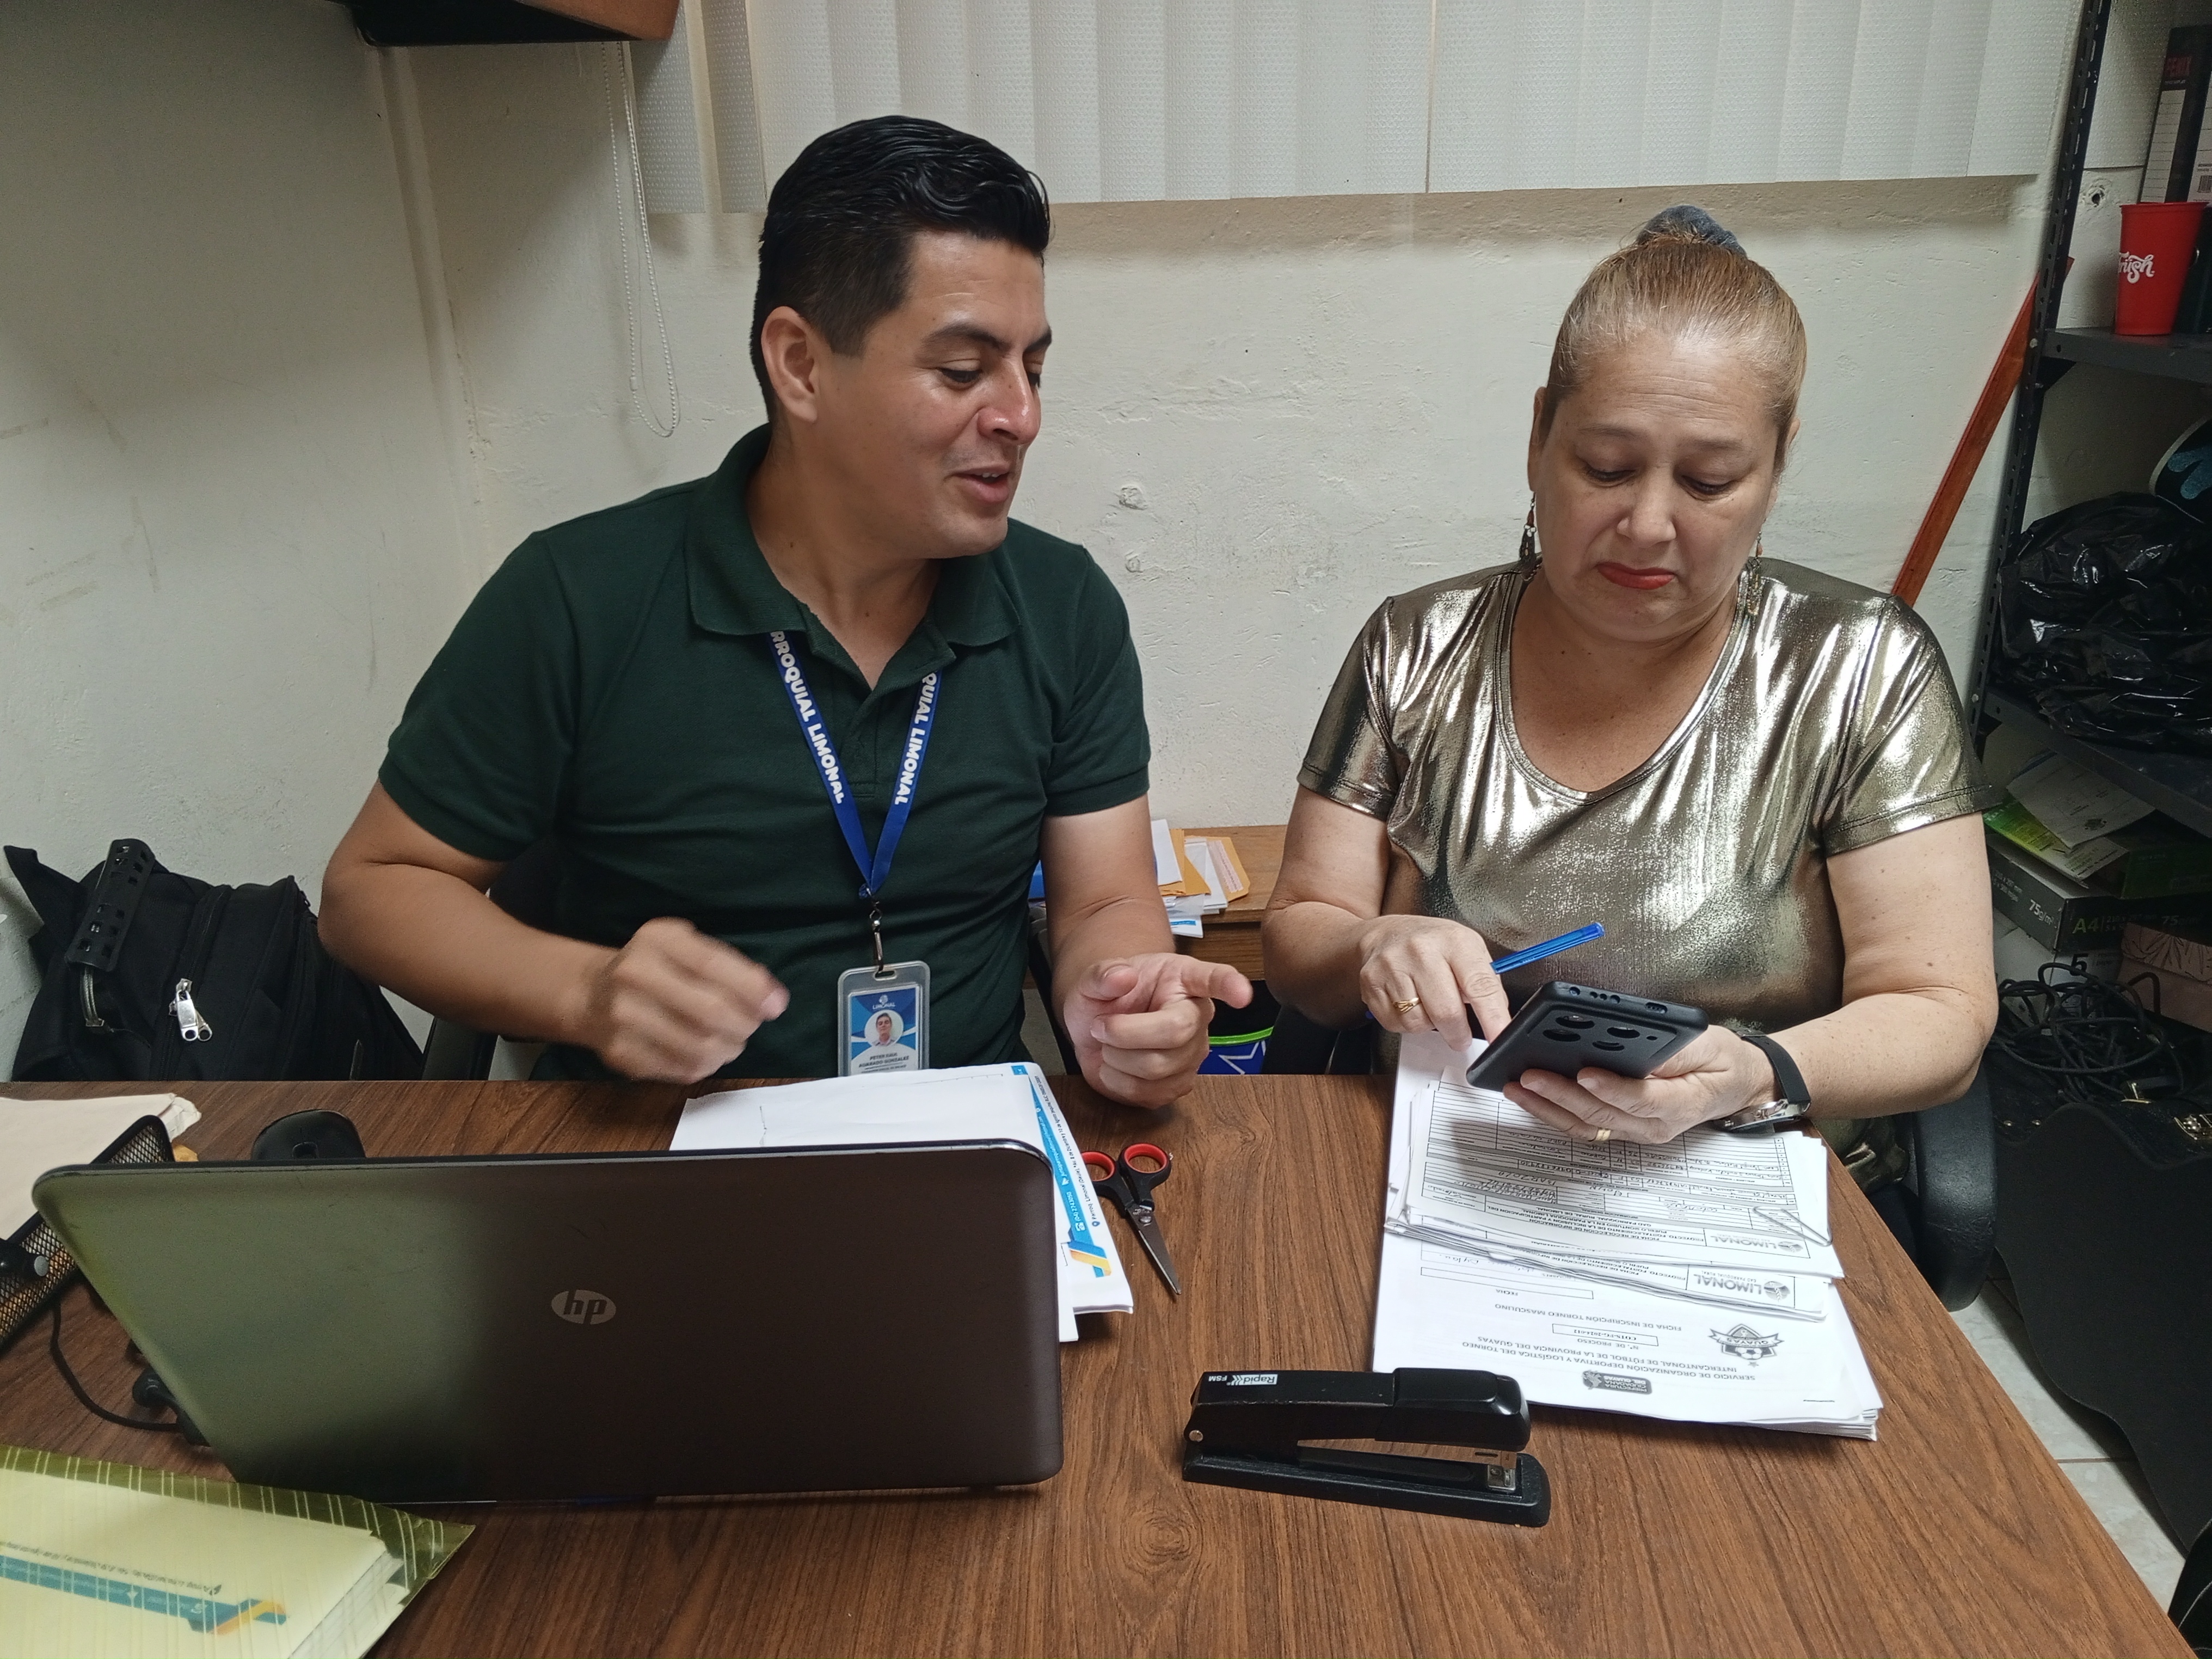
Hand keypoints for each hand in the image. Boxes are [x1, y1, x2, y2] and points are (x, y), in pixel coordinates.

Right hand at [571, 918, 788, 1082]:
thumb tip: (772, 1000)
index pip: (712, 965)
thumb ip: (728, 965)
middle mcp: (634, 974)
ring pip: (700, 1047)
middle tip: (752, 1025)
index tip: (776, 1006)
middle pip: (710, 1011)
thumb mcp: (686, 947)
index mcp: (657, 940)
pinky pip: (682, 1069)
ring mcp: (623, 1017)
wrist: (593, 994)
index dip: (752, 988)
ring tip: (731, 1040)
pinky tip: (707, 1052)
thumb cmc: (657, 967)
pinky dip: (707, 1064)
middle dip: (745, 1023)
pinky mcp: (621, 1053)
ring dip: (729, 1048)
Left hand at [1062, 954, 1252, 1108]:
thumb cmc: (1106, 997)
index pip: (1216, 979)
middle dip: (1125, 1033)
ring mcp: (1192, 1054)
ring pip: (1158, 1068)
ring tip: (1108, 1044)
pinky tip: (1115, 1065)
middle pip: (1176, 1033)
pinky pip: (1149, 1093)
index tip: (1242, 994)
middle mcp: (1197, 1016)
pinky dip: (1119, 1082)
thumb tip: (1123, 976)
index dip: (1230, 986)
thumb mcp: (1095, 978)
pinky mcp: (1179, 1084)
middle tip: (1101, 1026)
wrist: (1096, 1027)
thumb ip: (1103, 974)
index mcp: (1185, 978)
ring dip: (1117, 1059)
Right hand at [1356, 916, 1511, 1047]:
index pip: (1479, 986)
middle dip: (1458, 1034)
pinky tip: (1409, 1004)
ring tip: (1429, 1006)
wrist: (1385, 935)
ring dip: (1429, 1026)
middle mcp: (1421, 950)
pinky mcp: (1371, 982)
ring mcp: (1392, 965)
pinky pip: (1396, 1024)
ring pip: (1419, 1023)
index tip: (1500, 1039)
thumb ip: (1484, 981)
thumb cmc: (1432, 944)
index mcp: (1454, 941)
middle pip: (1446, 1012)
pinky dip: (1407, 1023)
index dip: (1492, 1017)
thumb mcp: (1466, 949)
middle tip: (1461, 1037)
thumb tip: (1498, 1018)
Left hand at [1502, 1027, 1778, 1144]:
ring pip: (1586, 1126)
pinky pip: (1585, 1126)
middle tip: (1530, 1075)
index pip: (1639, 1098)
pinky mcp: (1623, 1127)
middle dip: (1561, 1095)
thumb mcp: (1707, 1045)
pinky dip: (1554, 1113)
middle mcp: (1655, 1125)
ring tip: (1517, 1087)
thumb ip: (1674, 1050)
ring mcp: (1636, 1131)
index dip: (1610, 1087)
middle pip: (1602, 1114)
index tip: (1583, 1071)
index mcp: (1680, 1103)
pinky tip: (1530, 1096)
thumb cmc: (1720, 1061)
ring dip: (1548, 1109)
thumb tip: (1636, 1044)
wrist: (1735, 1086)